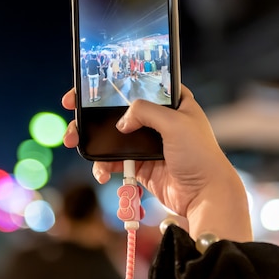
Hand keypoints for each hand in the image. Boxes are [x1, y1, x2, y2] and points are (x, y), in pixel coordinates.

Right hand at [61, 84, 251, 241]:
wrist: (205, 195)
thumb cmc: (200, 155)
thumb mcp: (175, 123)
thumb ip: (145, 111)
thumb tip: (121, 121)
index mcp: (172, 102)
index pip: (137, 85)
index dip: (112, 83)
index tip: (86, 87)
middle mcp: (159, 120)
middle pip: (118, 111)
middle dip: (92, 115)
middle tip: (72, 116)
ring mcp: (148, 144)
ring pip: (112, 137)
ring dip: (92, 141)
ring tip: (75, 143)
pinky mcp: (141, 165)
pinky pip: (114, 161)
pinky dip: (103, 166)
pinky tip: (101, 172)